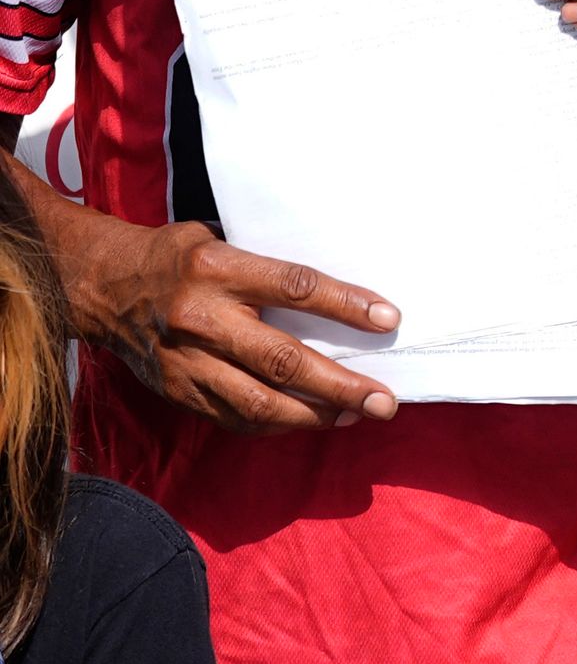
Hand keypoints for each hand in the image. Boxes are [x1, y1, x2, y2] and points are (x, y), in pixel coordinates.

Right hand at [41, 197, 397, 431]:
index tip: (389, 319)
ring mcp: (185, 361)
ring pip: (257, 402)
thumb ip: (267, 266)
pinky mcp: (175, 390)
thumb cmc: (176, 257)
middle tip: (383, 400)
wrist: (100, 285)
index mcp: (216, 268)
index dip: (345, 305)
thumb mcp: (219, 239)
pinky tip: (310, 420)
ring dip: (313, 415)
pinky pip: (232, 417)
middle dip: (339, 385)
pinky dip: (276, 423)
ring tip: (356, 415)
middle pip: (281, 360)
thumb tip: (338, 291)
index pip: (294, 287)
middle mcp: (200, 318)